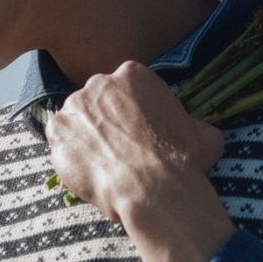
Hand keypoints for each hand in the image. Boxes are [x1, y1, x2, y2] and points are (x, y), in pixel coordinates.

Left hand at [44, 61, 223, 226]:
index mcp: (134, 74)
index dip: (131, 114)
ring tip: (103, 166)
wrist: (153, 187)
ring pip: (77, 122)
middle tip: (119, 151)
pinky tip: (88, 173)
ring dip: (86, 139)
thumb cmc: (182, 159)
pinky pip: (60, 142)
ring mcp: (74, 105)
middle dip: (106, 124)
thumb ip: (193, 125)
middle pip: (98, 102)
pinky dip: (70, 156)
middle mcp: (99, 82)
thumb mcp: (205, 135)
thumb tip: (200, 133)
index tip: (137, 134)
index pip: (127, 89)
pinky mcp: (57, 131)